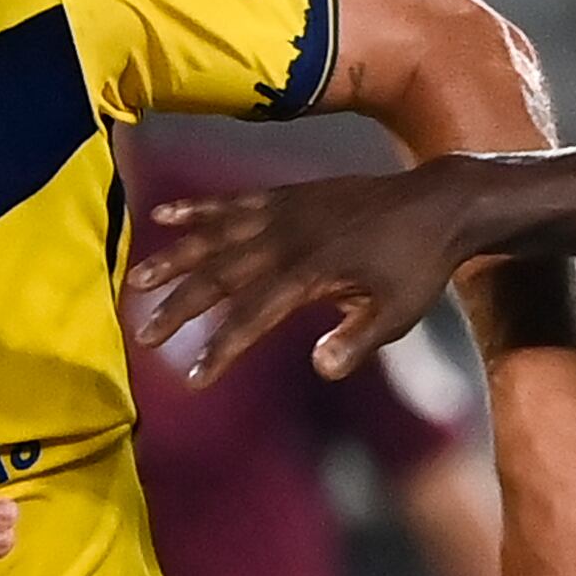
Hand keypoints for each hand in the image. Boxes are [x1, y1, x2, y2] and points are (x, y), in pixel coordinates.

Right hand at [128, 172, 471, 388]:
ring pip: (216, 235)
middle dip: (179, 307)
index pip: (254, 316)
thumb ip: (357, 339)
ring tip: (138, 279)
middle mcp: (288, 238)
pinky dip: (199, 209)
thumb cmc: (421, 266)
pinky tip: (166, 215)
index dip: (222, 348)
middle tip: (143, 334)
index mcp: (311, 271)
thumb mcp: (399, 312)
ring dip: (174, 258)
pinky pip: (233, 203)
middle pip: (220, 275)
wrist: (438, 202)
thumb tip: (321, 368)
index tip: (195, 378)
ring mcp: (285, 212)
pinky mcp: (288, 196)